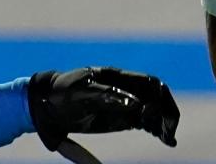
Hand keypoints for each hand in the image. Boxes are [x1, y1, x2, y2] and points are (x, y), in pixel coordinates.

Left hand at [28, 67, 178, 151]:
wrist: (47, 104)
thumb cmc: (63, 93)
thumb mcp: (82, 93)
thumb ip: (108, 96)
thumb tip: (136, 104)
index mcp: (119, 77)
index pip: (151, 84)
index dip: (161, 99)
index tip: (158, 119)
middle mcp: (126, 88)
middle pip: (158, 97)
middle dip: (167, 112)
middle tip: (169, 132)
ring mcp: (125, 103)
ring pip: (155, 110)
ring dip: (164, 122)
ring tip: (167, 139)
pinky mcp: (122, 117)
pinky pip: (146, 121)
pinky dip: (157, 129)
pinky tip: (163, 139)